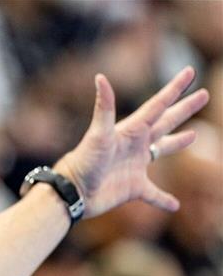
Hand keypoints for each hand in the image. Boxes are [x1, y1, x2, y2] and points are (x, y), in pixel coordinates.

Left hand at [56, 67, 208, 217]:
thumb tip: (100, 77)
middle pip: (165, 122)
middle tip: (203, 95)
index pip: (158, 105)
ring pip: (162, 150)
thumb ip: (104, 107)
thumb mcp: (97, 134)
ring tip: (194, 134)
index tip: (190, 71)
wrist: (72, 193)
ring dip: (178, 142)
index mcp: (131, 130)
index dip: (175, 88)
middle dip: (184, 109)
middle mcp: (135, 146)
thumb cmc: (83, 162)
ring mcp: (135, 167)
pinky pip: (154, 194)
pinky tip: (175, 205)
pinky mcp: (133, 189)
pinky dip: (164, 199)